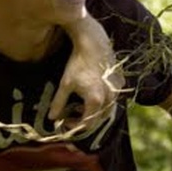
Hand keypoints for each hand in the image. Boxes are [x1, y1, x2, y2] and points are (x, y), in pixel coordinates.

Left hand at [50, 17, 119, 134]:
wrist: (94, 43)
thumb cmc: (78, 63)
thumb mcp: (65, 84)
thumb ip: (59, 103)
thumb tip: (51, 117)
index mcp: (95, 101)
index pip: (87, 124)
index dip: (74, 126)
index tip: (65, 121)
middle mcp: (109, 98)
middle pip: (98, 120)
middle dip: (84, 120)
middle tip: (72, 115)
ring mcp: (116, 91)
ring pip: (107, 110)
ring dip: (95, 112)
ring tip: (81, 105)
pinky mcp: (120, 83)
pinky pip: (113, 99)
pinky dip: (104, 101)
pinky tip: (93, 93)